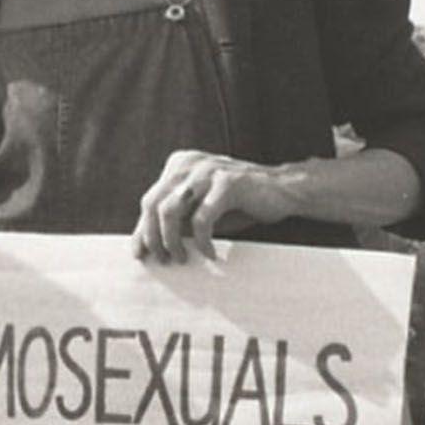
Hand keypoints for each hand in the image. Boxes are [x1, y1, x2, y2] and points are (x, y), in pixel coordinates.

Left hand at [132, 150, 291, 262]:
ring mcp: (208, 171)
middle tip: (163, 260)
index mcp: (179, 166)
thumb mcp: (200, 212)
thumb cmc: (238, 205)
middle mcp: (189, 164)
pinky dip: (202, 240)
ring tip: (181, 258)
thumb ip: (174, 222)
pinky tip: (209, 254)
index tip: (140, 256)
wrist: (284, 191)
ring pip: (171, 210)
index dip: (142, 230)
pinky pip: (202, 218)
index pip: (150, 200)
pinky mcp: (228, 183)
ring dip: (172, 240)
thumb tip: (144, 247)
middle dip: (153, 237)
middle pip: (154, 204)